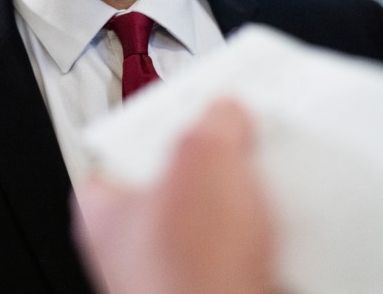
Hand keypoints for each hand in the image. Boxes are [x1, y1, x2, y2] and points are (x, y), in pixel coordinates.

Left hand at [73, 98, 278, 293]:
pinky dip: (268, 237)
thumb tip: (226, 116)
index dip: (163, 123)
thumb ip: (212, 124)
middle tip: (241, 145)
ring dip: (248, 202)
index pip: (123, 149)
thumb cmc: (187, 278)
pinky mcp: (220, 291)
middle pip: (180, 179)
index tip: (195, 108)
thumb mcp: (202, 160)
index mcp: (102, 210)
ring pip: (219, 216)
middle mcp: (133, 247)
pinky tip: (281, 229)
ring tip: (267, 189)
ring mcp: (177, 276)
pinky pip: (248, 249)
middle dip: (218, 162)